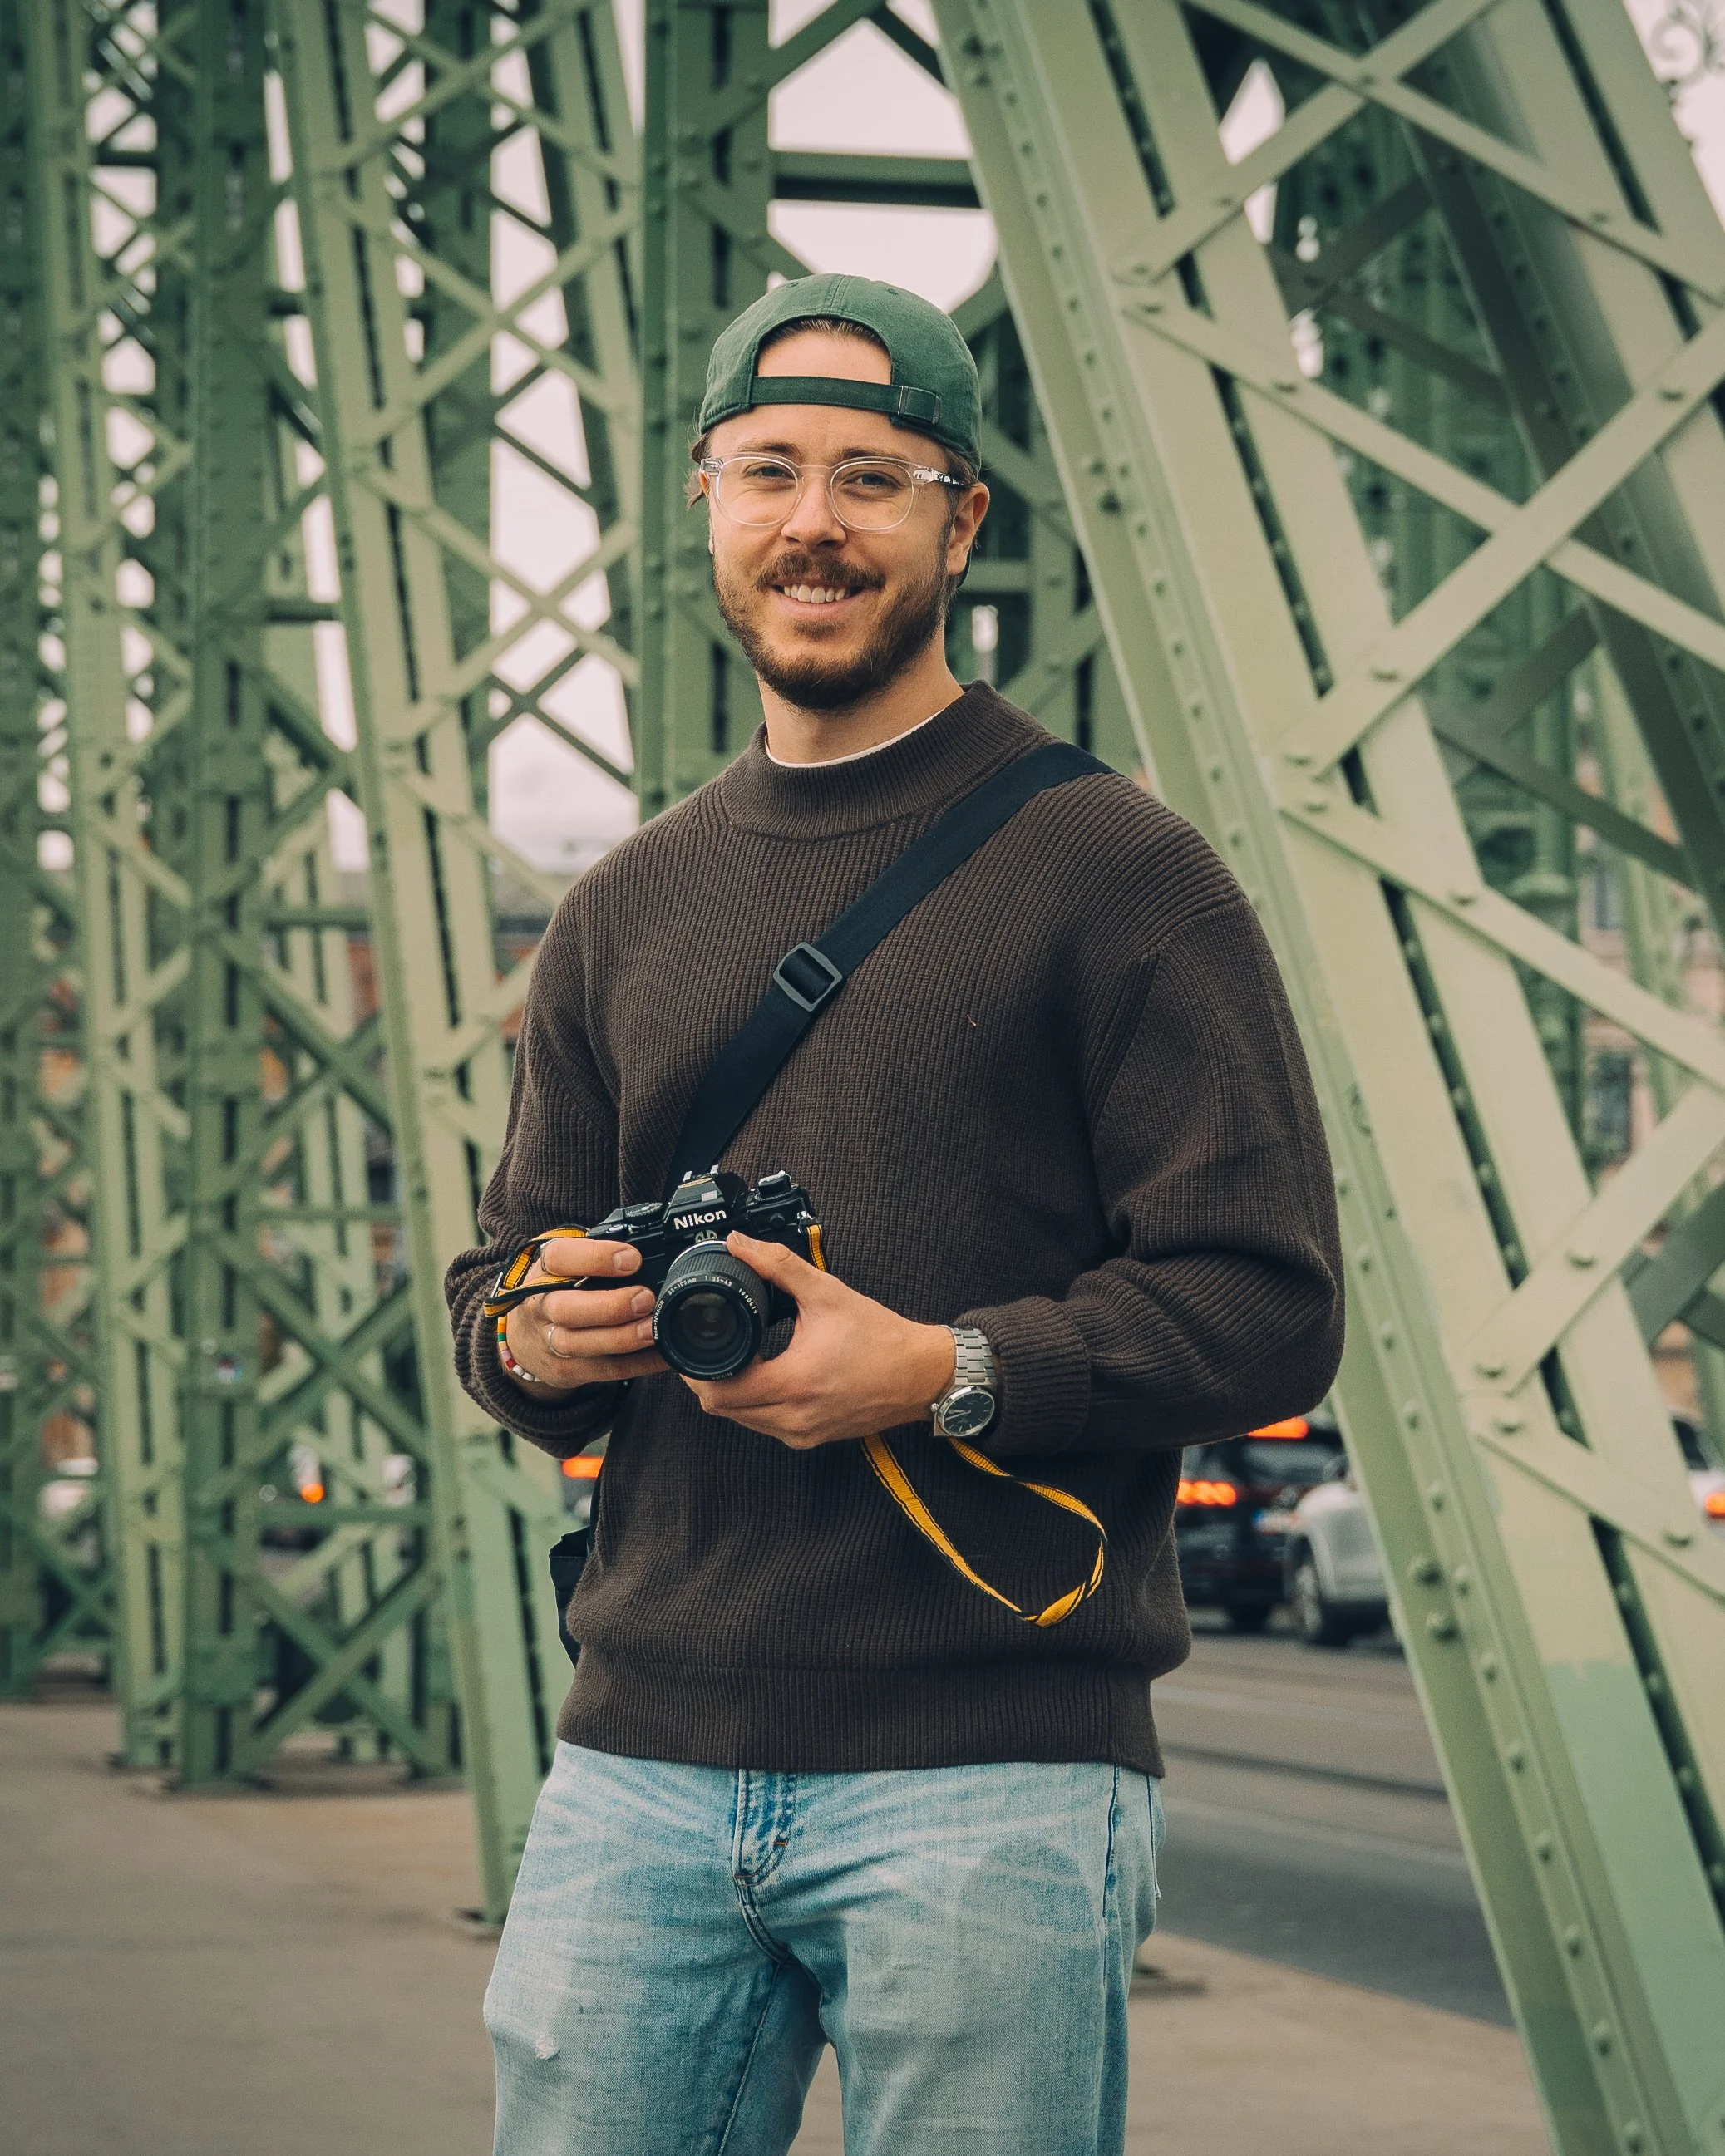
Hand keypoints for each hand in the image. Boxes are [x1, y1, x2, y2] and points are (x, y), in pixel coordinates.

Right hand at [502, 1236, 667, 1390]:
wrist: (526, 1339)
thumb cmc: (560, 1291)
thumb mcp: (567, 1266)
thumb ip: (598, 1255)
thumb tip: (651, 1246)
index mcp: (544, 1272)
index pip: (558, 1258)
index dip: (596, 1257)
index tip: (632, 1258)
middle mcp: (541, 1307)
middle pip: (565, 1309)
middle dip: (610, 1306)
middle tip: (645, 1298)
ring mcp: (550, 1343)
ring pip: (582, 1345)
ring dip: (623, 1338)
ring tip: (653, 1329)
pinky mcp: (567, 1370)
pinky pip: (605, 1370)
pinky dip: (638, 1363)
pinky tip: (662, 1353)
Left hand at [682, 1233, 956, 1448]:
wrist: (921, 1375)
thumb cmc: (883, 1340)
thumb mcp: (827, 1293)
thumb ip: (778, 1266)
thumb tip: (741, 1246)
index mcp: (794, 1383)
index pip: (718, 1394)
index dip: (696, 1372)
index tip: (693, 1349)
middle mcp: (794, 1417)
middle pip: (723, 1410)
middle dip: (709, 1380)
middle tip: (710, 1350)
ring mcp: (802, 1432)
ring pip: (742, 1421)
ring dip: (732, 1394)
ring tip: (739, 1359)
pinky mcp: (811, 1437)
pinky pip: (765, 1425)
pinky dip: (756, 1405)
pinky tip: (765, 1377)